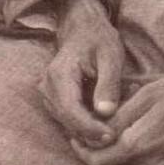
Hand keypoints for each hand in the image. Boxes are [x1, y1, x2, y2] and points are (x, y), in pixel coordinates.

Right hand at [39, 0, 124, 147]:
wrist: (83, 28)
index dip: (89, 128)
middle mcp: (47, 86)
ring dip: (89, 129)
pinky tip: (104, 118)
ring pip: (67, 122)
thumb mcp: (111, 56)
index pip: (70, 111)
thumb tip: (105, 113)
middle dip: (91, 133)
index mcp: (59, 74)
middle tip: (116, 136)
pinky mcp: (53, 99)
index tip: (110, 136)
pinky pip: (68, 117)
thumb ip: (109, 83)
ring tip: (114, 125)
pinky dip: (85, 121)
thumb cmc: (98, 39)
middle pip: (67, 120)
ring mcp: (47, 94)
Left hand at [70, 60, 163, 164]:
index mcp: (141, 142)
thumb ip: (122, 111)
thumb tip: (96, 122)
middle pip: (109, 163)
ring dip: (113, 146)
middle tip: (86, 125)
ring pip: (125, 160)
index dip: (81, 143)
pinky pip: (142, 158)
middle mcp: (150, 160)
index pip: (96, 157)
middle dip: (94, 146)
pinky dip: (131, 146)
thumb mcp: (151, 90)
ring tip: (109, 122)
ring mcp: (163, 164)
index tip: (76, 127)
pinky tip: (132, 127)